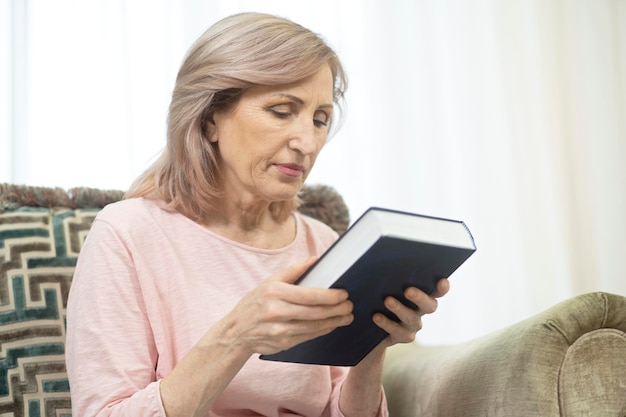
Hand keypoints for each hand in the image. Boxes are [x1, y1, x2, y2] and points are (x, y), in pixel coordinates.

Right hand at [224, 257, 354, 355]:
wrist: (236, 332)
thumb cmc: (255, 303)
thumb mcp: (269, 282)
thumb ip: (293, 271)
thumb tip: (315, 259)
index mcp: (274, 292)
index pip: (309, 295)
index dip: (329, 296)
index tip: (344, 294)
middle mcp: (276, 312)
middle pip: (314, 312)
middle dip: (336, 310)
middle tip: (350, 306)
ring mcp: (279, 330)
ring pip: (314, 327)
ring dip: (334, 322)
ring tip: (347, 316)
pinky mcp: (283, 343)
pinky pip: (309, 336)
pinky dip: (323, 331)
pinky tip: (332, 325)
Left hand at [373, 278, 449, 347]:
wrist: (371, 324)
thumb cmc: (380, 297)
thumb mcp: (386, 285)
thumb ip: (392, 278)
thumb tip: (385, 263)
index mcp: (422, 295)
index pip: (438, 291)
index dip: (442, 287)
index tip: (442, 281)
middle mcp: (421, 310)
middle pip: (430, 306)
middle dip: (420, 297)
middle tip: (408, 290)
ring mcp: (413, 325)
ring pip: (412, 319)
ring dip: (400, 309)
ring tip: (387, 301)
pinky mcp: (402, 336)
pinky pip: (398, 331)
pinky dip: (386, 323)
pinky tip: (376, 316)